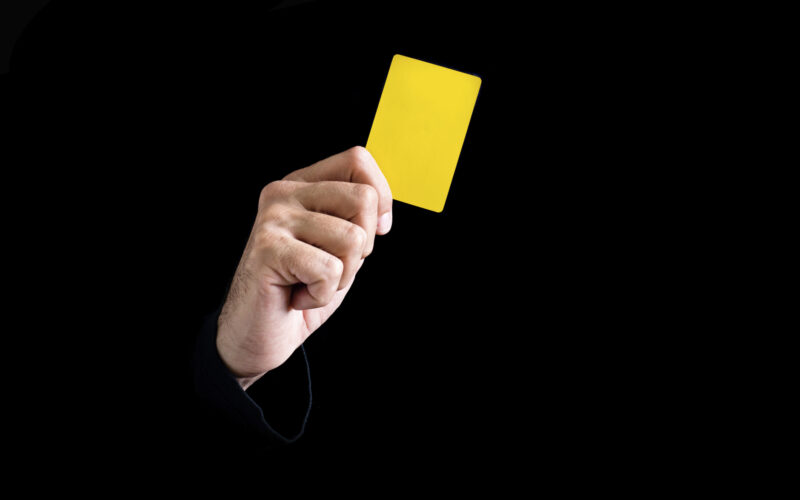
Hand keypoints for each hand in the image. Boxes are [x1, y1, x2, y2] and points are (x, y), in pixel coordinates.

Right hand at [216, 147, 392, 388]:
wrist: (258, 335)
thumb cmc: (299, 290)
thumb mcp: (338, 248)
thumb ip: (356, 220)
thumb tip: (383, 211)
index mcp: (302, 186)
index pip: (358, 160)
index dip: (381, 199)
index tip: (373, 234)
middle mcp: (283, 194)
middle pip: (363, 199)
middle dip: (362, 247)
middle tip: (331, 267)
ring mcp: (273, 219)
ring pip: (352, 239)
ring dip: (341, 276)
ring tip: (309, 282)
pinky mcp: (268, 249)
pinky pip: (329, 270)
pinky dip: (321, 295)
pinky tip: (296, 295)